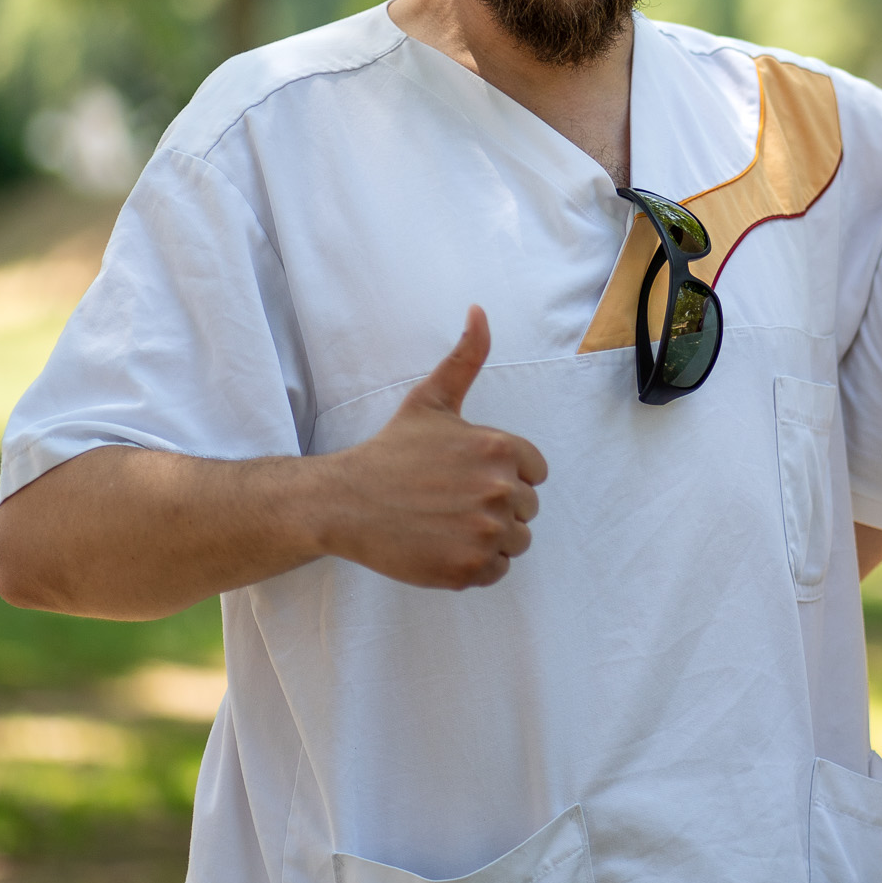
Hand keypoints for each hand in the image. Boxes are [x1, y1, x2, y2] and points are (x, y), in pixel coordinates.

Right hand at [318, 308, 548, 589]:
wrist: (346, 503)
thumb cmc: (391, 452)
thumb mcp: (431, 400)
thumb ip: (466, 357)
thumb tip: (480, 310)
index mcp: (501, 449)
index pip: (535, 472)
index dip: (504, 474)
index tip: (467, 475)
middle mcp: (500, 491)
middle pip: (527, 509)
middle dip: (496, 505)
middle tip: (452, 500)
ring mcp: (485, 533)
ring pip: (516, 542)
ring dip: (489, 537)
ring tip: (448, 523)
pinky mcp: (469, 569)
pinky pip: (497, 572)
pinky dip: (476, 565)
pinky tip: (443, 546)